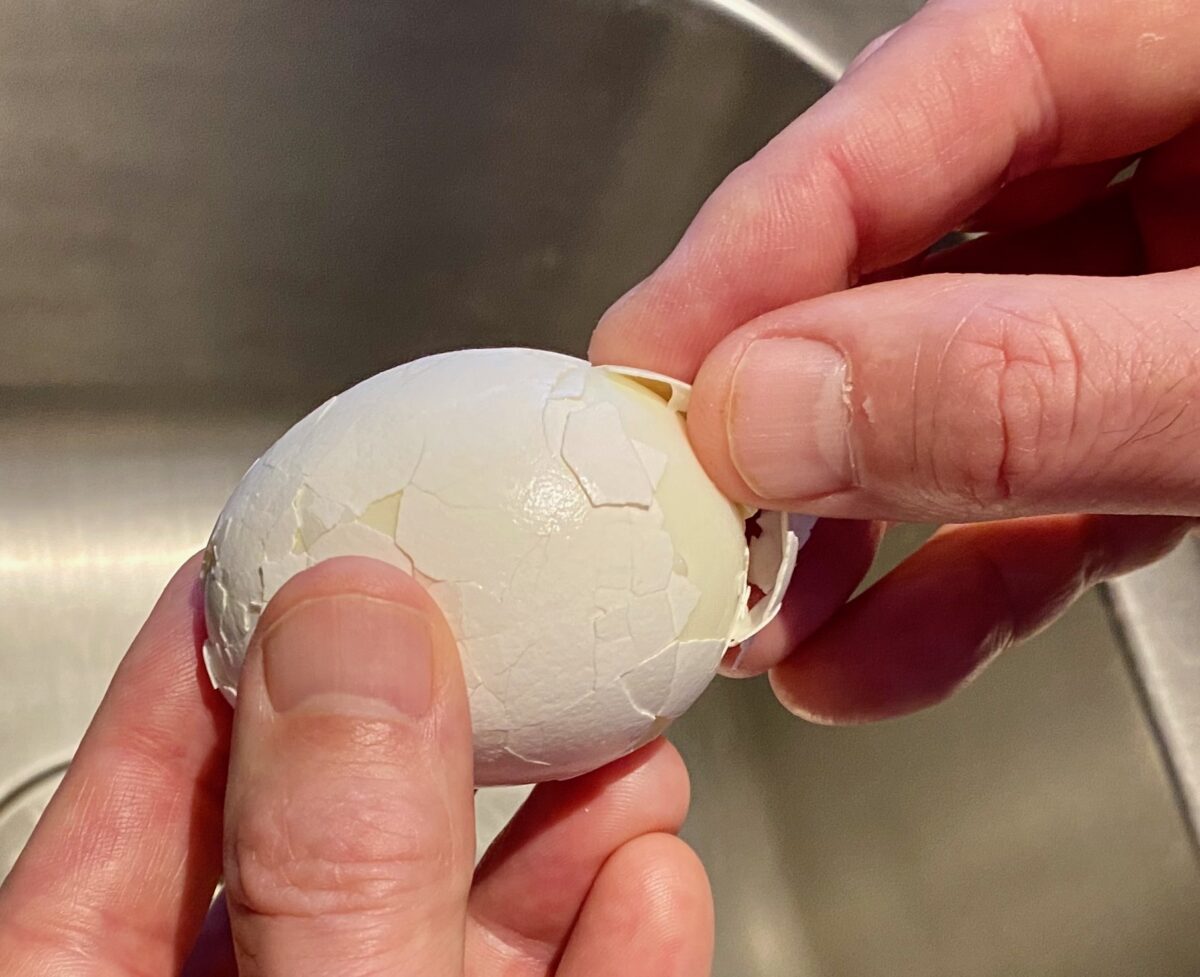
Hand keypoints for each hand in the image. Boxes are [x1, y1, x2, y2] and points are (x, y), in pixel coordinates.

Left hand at [0, 556, 712, 975]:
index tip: (312, 537)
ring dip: (556, 829)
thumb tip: (353, 630)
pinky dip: (606, 948)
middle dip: (440, 724)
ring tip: (627, 744)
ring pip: (450, 926)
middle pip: (326, 837)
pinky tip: (653, 880)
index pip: (139, 794)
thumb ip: (330, 869)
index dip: (228, 645)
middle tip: (507, 619)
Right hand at [591, 0, 1199, 722]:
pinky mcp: (1180, 422)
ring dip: (847, 519)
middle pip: (917, 247)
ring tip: (758, 618)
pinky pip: (1043, 484)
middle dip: (790, 402)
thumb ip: (1034, 379)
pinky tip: (873, 655)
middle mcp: (1188, 161)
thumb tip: (781, 412)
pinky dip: (955, 577)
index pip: (933, 91)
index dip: (767, 233)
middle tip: (687, 509)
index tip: (652, 370)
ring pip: (959, 386)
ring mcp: (1178, 297)